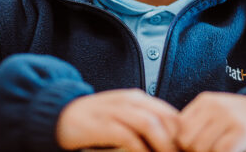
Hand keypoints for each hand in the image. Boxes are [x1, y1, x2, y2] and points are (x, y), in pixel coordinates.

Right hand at [56, 88, 178, 151]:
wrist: (60, 115)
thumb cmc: (96, 120)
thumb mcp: (123, 115)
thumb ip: (144, 122)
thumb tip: (170, 140)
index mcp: (138, 98)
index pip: (171, 114)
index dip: (182, 135)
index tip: (185, 150)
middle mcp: (130, 100)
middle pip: (165, 118)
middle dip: (175, 141)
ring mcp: (115, 110)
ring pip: (149, 124)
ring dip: (162, 145)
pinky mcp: (101, 124)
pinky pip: (127, 136)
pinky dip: (139, 150)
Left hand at [177, 92, 245, 151]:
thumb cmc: (242, 121)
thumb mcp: (217, 115)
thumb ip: (197, 126)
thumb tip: (172, 143)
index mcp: (204, 102)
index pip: (178, 128)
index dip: (183, 145)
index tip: (194, 149)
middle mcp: (214, 106)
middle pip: (187, 140)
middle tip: (211, 151)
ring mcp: (229, 117)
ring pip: (201, 148)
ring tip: (222, 151)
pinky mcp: (243, 131)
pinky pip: (221, 151)